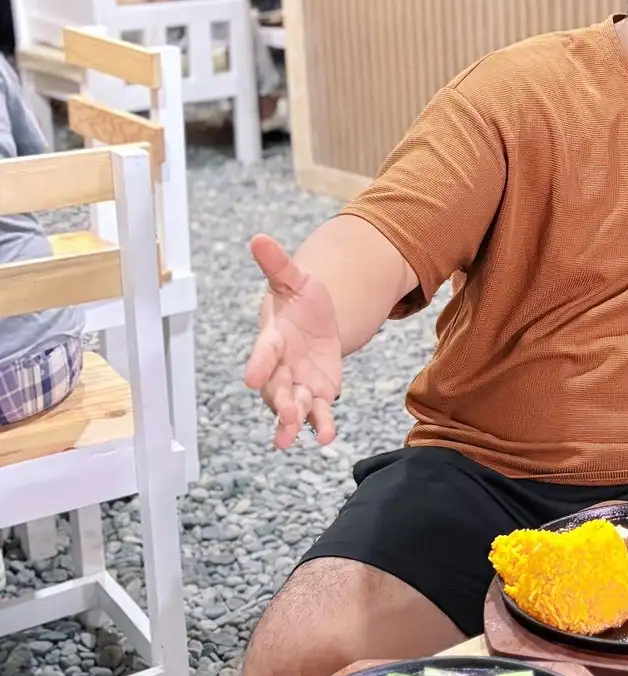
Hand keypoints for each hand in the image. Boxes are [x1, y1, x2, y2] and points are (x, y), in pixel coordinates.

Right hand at [244, 233, 342, 448]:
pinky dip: (322, 426)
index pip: (264, 353)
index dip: (258, 365)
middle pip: (276, 388)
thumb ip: (278, 265)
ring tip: (293, 437)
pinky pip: (318, 414)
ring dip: (294, 421)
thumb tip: (258, 237)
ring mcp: (298, 384)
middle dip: (279, 402)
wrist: (315, 323)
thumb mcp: (295, 281)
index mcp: (273, 339)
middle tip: (285, 414)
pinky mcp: (317, 394)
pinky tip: (327, 438)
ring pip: (293, 407)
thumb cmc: (300, 302)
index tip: (250, 379)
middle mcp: (281, 368)